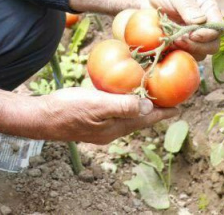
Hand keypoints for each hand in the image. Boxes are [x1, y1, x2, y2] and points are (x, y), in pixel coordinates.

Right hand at [23, 87, 177, 143]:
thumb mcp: (97, 104)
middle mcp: (113, 130)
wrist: (41, 118)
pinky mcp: (92, 121)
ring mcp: (102, 127)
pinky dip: (125, 103)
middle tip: (170, 97)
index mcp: (117, 127)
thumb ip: (123, 105)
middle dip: (156, 109)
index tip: (182, 104)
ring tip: (151, 95)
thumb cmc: (67, 109)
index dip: (165, 111)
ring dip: (141, 106)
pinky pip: (116, 112)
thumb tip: (149, 105)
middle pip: (141, 119)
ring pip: (129, 116)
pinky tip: (120, 94)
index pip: (148, 118)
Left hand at [143, 0, 223, 59]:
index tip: (192, 34)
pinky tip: (165, 46)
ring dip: (187, 51)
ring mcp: (194, 36)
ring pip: (200, 53)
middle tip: (179, 40)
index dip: (208, 34)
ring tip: (171, 42)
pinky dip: (176, 54)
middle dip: (198, 46)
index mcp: (209, 9)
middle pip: (212, 45)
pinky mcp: (181, 44)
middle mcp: (205, 25)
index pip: (218, 28)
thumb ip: (188, 6)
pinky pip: (184, 55)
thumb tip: (200, 22)